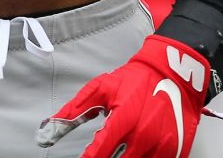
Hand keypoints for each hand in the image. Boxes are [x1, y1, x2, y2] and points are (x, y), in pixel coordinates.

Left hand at [37, 35, 207, 157]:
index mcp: (123, 120)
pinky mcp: (175, 150)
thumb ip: (73, 111)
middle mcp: (143, 136)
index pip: (98, 153)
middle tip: (101, 151)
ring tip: (118, 148)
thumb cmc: (136, 80)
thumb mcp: (101, 89)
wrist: (173, 73)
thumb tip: (47, 131)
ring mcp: (161, 145)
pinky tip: (134, 151)